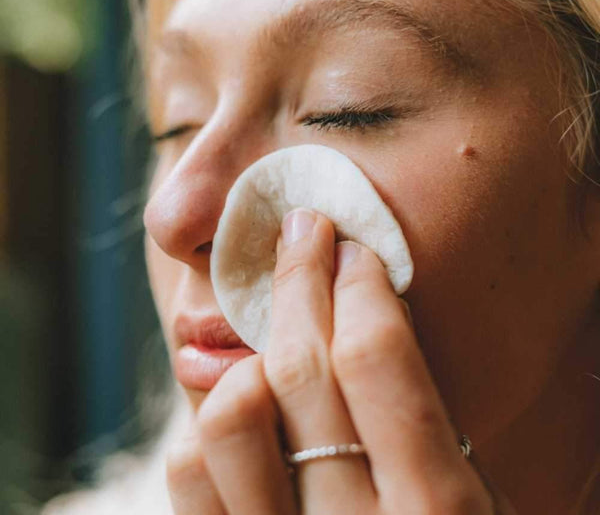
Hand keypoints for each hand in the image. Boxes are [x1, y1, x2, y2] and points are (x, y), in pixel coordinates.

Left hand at [166, 209, 514, 513]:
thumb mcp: (468, 503)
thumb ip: (420, 427)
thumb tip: (363, 314)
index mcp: (441, 514)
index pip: (378, 359)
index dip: (359, 284)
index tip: (351, 247)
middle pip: (301, 365)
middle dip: (300, 276)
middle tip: (303, 231)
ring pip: (230, 411)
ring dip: (254, 353)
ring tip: (278, 331)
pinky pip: (191, 468)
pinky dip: (212, 413)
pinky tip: (246, 397)